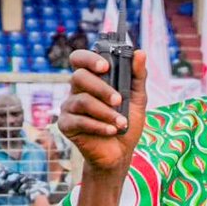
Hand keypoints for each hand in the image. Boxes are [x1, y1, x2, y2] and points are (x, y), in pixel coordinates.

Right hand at [59, 49, 147, 180]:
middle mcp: (77, 90)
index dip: (89, 58)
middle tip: (119, 100)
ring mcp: (69, 107)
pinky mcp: (66, 125)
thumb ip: (138, 76)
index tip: (106, 66)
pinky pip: (79, 121)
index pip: (80, 59)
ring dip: (106, 112)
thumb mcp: (138, 99)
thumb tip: (140, 52)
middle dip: (101, 88)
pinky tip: (112, 130)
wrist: (120, 153)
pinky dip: (99, 125)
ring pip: (82, 101)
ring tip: (122, 123)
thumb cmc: (126, 122)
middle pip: (79, 77)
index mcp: (92, 80)